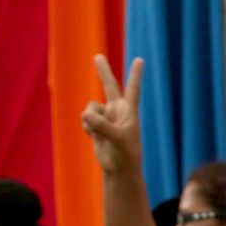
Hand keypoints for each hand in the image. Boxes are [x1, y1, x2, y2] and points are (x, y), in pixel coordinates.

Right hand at [82, 56, 144, 175]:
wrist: (119, 168)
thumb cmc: (126, 154)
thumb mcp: (116, 139)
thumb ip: (102, 126)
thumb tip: (85, 114)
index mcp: (129, 111)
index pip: (133, 89)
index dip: (135, 74)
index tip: (141, 59)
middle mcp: (118, 110)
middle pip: (109, 86)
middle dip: (103, 72)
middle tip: (98, 56)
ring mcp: (106, 117)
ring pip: (90, 107)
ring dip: (90, 118)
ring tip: (98, 133)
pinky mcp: (96, 125)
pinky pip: (85, 118)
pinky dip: (86, 127)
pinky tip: (94, 137)